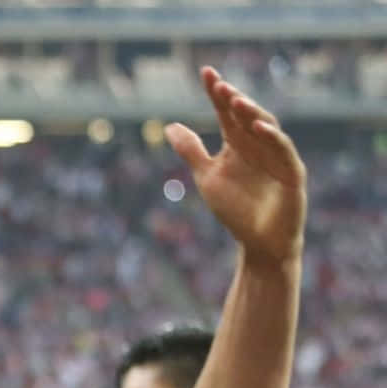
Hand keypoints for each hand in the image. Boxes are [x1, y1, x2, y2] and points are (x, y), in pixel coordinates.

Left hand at [166, 67, 306, 270]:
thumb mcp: (207, 177)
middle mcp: (259, 144)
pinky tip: (257, 126)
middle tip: (218, 84)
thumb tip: (169, 126)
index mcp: (238, 143)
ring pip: (266, 127)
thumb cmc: (235, 209)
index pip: (227, 113)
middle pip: (246, 115)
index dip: (217, 94)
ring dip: (251, 113)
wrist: (259, 241)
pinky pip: (283, 150)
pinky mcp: (292, 171)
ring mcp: (278, 155)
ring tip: (234, 100)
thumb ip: (191, 151)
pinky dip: (271, 137)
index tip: (206, 72)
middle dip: (233, 99)